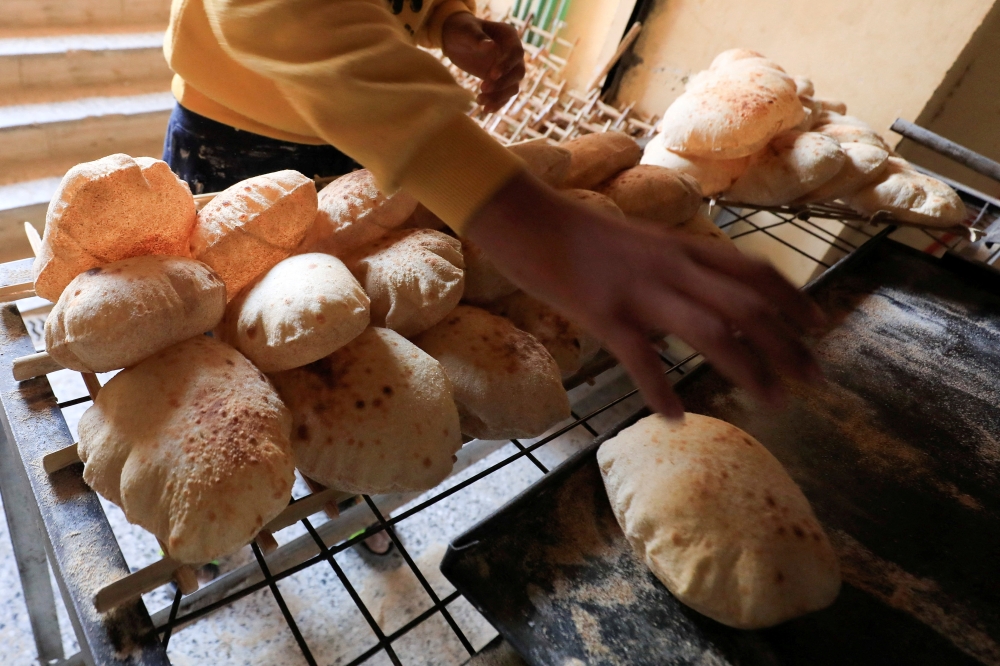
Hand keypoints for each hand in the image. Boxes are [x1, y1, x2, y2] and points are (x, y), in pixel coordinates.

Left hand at [441, 12, 524, 112]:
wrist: (454, 39)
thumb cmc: (461, 29)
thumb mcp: (466, 30)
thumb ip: (478, 38)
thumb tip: (491, 47)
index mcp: (509, 36)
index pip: (516, 53)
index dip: (506, 65)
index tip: (491, 75)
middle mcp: (512, 53)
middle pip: (518, 73)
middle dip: (502, 84)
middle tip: (482, 88)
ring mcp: (507, 68)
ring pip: (512, 87)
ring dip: (499, 97)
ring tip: (479, 100)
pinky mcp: (500, 81)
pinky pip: (504, 95)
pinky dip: (496, 103)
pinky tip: (485, 109)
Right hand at [466, 172, 824, 418]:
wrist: (528, 221)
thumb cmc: (581, 236)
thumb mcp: (643, 243)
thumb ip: (677, 266)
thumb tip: (704, 295)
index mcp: (683, 247)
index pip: (754, 271)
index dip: (793, 299)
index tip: (819, 326)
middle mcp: (672, 267)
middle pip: (747, 305)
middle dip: (788, 344)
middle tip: (814, 380)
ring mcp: (640, 290)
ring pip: (711, 330)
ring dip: (748, 368)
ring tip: (772, 402)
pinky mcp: (604, 313)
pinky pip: (641, 358)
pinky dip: (661, 390)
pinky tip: (675, 418)